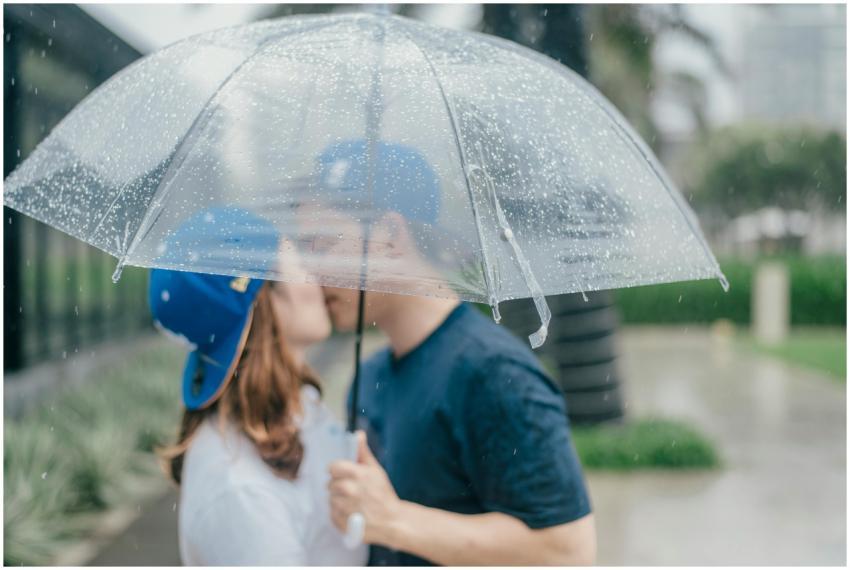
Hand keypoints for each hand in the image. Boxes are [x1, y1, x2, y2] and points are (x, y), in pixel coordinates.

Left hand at [328, 431, 401, 545]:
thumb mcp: (376, 470)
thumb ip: (363, 452)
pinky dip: (339, 513)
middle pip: (331, 484)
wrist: (392, 522)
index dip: (338, 471)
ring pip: (331, 499)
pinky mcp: (340, 522)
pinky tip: (351, 513)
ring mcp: (344, 507)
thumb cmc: (383, 494)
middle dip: (339, 486)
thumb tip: (358, 433)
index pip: (333, 467)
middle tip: (353, 491)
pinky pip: (332, 513)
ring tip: (353, 503)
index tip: (344, 475)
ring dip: (339, 500)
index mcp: (356, 474)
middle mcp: (348, 490)